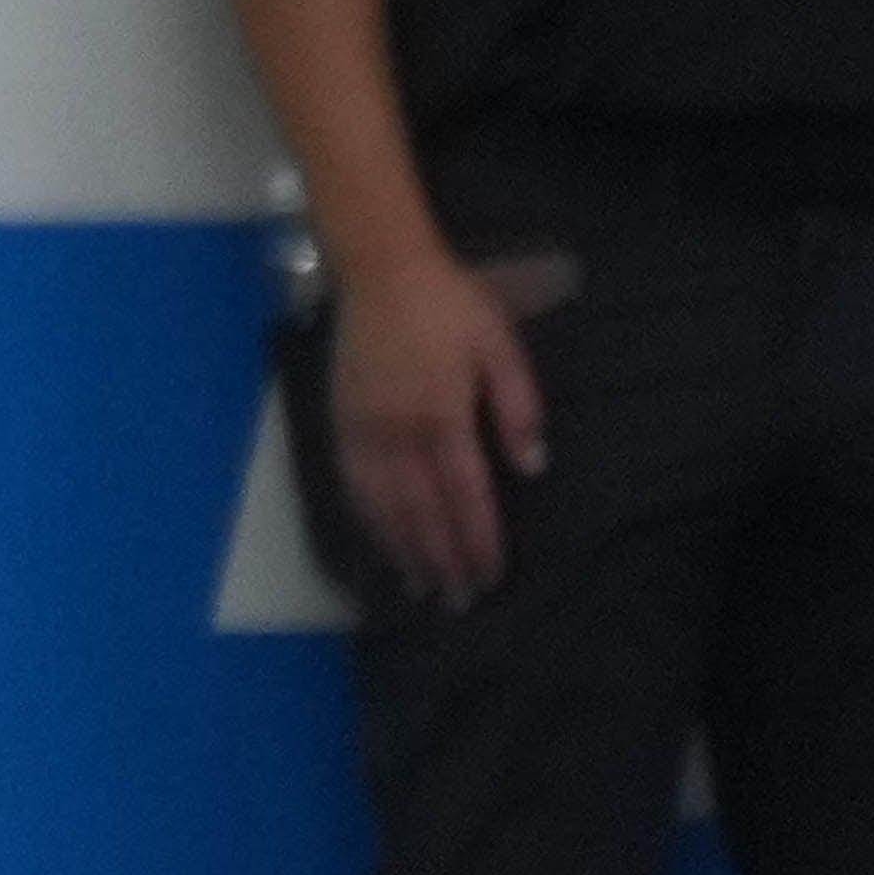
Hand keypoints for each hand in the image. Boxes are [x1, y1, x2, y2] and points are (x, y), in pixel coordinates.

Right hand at [325, 256, 550, 612]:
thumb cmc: (450, 306)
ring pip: (384, 508)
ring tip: (423, 588)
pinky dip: (371, 524)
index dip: (478, 539)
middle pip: (423, 512)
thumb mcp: (500, 344)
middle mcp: (398, 434)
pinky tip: (384, 546)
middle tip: (460, 601)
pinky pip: (355, 489)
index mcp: (442, 415)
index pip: (465, 494)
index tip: (491, 575)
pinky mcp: (341, 428)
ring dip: (406, 552)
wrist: (379, 273)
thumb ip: (518, 406)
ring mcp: (363, 434)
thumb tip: (532, 467)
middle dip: (444, 560)